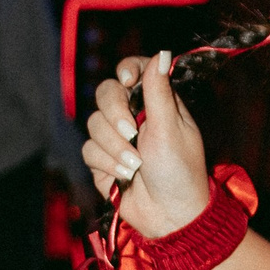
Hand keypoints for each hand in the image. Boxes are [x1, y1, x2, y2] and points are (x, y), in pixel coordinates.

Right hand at [83, 49, 208, 238]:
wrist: (170, 216)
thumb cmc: (180, 172)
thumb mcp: (171, 129)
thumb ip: (160, 91)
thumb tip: (162, 53)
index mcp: (157, 103)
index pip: (134, 71)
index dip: (127, 70)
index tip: (129, 82)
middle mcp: (134, 116)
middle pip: (106, 92)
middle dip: (115, 112)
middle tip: (132, 132)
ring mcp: (116, 138)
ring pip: (94, 123)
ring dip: (115, 147)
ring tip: (137, 165)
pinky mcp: (102, 160)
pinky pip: (89, 149)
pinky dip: (107, 163)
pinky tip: (125, 177)